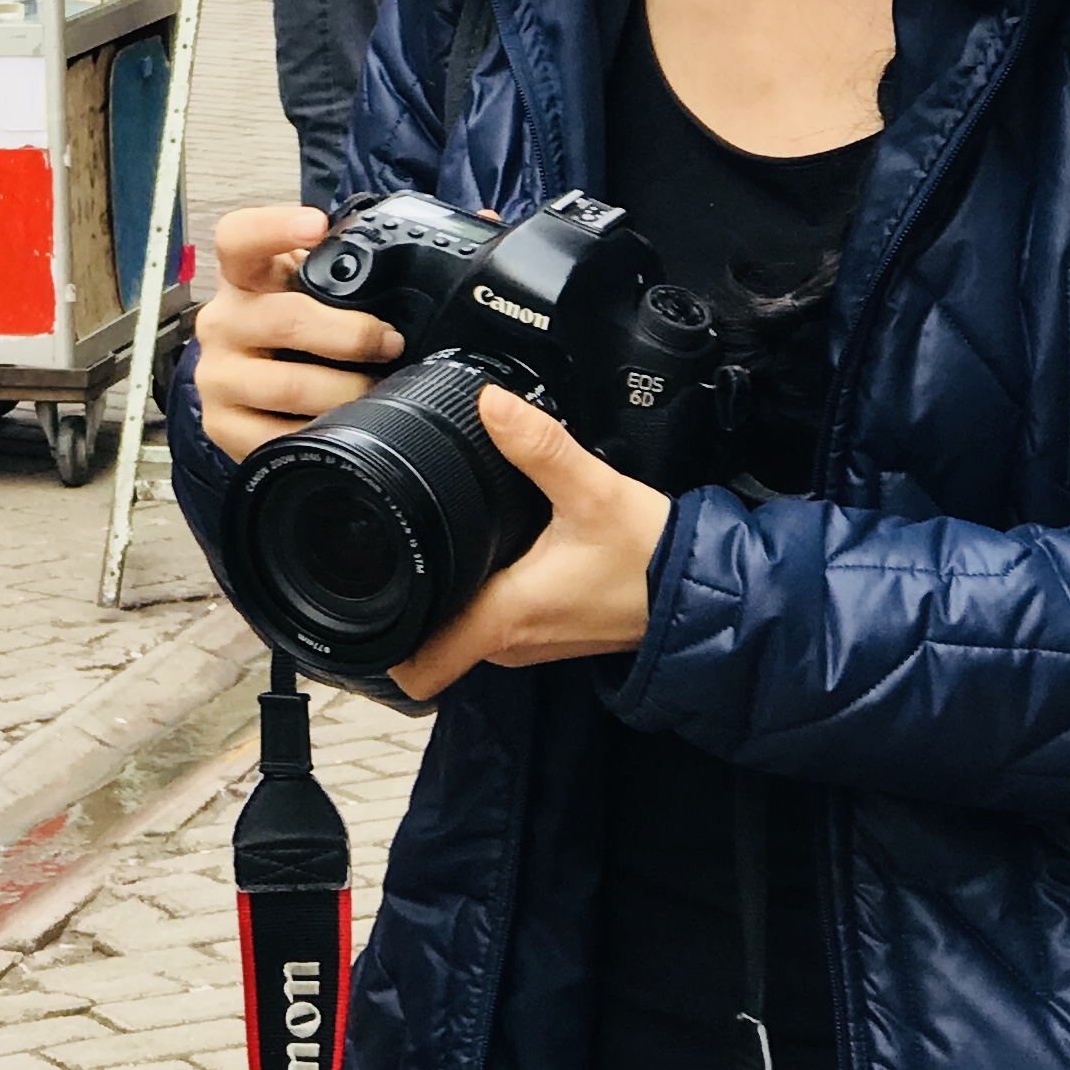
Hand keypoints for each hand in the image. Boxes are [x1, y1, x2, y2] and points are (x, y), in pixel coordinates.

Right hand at [188, 205, 400, 464]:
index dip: (274, 227)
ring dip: (345, 391)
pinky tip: (342, 429)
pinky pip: (276, 437)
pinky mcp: (222, 425)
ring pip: (288, 385)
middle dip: (351, 335)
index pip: (238, 238)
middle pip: (283, 318)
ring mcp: (216, 376)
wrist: (252, 392)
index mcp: (243, 277)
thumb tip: (468, 236)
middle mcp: (222, 321)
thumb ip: (361, 268)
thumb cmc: (298, 333)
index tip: (318, 225)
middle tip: (390, 344)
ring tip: (375, 392)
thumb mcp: (316, 292)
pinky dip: (320, 435)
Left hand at [386, 393, 671, 701]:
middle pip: (430, 635)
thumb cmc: (655, 558)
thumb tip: (492, 403)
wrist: (707, 591)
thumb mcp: (593, 491)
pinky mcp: (548, 631)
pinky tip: (495, 550)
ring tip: (448, 538)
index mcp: (506, 618)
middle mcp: (512, 643)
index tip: (362, 600)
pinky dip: (483, 590)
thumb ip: (540, 445)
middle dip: (411, 595)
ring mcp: (530, 643)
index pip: (419, 666)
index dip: (379, 642)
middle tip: (403, 540)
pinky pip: (495, 618)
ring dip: (449, 591)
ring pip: (462, 624)